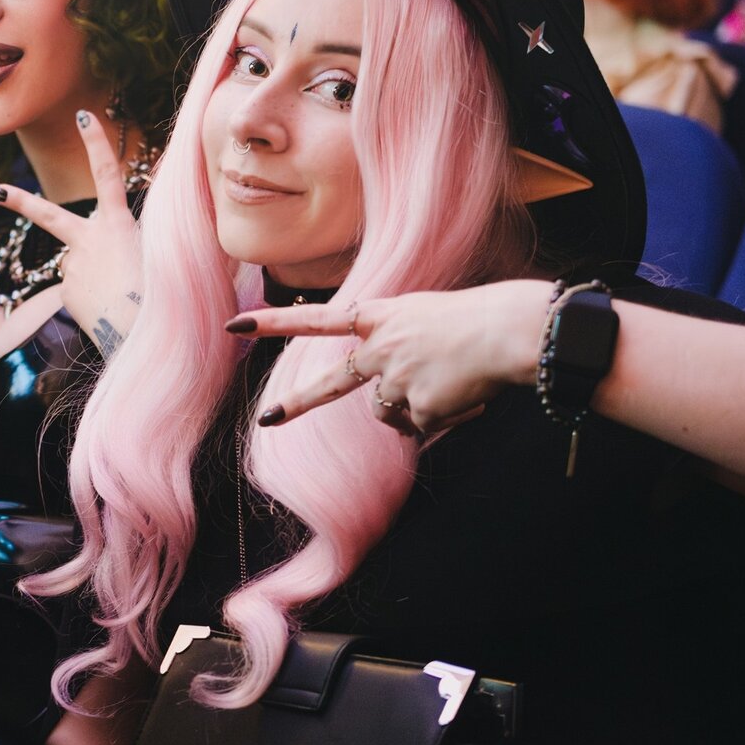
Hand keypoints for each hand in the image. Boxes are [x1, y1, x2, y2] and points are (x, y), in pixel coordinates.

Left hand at [0, 109, 143, 355]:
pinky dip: (92, 298)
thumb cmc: (161, 294)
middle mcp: (90, 240)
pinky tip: (106, 309)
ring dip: (95, 277)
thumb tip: (105, 261)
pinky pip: (78, 290)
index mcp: (118, 225)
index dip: (95, 143)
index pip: (106, 174)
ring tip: (119, 298)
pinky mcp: (66, 292)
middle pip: (49, 216)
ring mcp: (74, 267)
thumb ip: (132, 246)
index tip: (82, 116)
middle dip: (21, 202)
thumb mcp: (158, 256)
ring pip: (78, 264)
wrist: (142, 331)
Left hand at [226, 279, 548, 435]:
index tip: (235, 325)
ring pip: (391, 414)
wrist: (508, 330)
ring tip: (449, 385)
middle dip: (300, 404)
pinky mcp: (418, 408)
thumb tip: (394, 408)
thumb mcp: (424, 318)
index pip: (316, 320)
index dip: (274, 323)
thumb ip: (397, 351)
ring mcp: (395, 380)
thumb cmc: (478, 318)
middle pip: (334, 385)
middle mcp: (378, 349)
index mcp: (379, 317)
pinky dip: (444, 417)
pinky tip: (465, 395)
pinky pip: (423, 426)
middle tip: (269, 419)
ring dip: (414, 408)